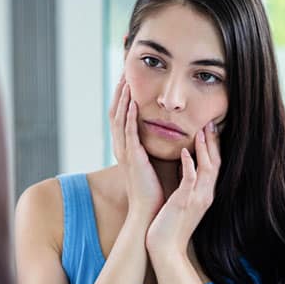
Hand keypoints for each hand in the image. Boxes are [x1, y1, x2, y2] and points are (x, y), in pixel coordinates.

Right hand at [109, 76, 162, 224]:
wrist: (148, 212)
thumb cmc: (155, 191)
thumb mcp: (154, 162)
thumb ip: (156, 146)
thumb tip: (168, 131)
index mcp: (126, 148)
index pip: (122, 116)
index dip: (124, 97)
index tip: (129, 79)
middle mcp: (121, 148)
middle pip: (115, 112)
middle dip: (119, 91)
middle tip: (123, 71)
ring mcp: (125, 152)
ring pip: (119, 118)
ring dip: (123, 98)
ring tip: (126, 79)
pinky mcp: (132, 158)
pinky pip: (128, 133)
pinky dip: (130, 116)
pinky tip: (133, 101)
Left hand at [145, 122, 220, 257]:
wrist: (166, 250)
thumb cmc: (169, 228)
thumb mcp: (181, 204)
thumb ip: (185, 188)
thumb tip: (182, 173)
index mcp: (204, 194)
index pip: (214, 166)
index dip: (213, 147)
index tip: (210, 130)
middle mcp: (205, 195)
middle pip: (216, 163)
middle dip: (214, 142)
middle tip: (210, 122)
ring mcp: (197, 198)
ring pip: (208, 168)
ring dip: (205, 148)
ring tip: (201, 129)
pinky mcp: (185, 202)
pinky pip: (191, 180)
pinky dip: (190, 165)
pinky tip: (185, 152)